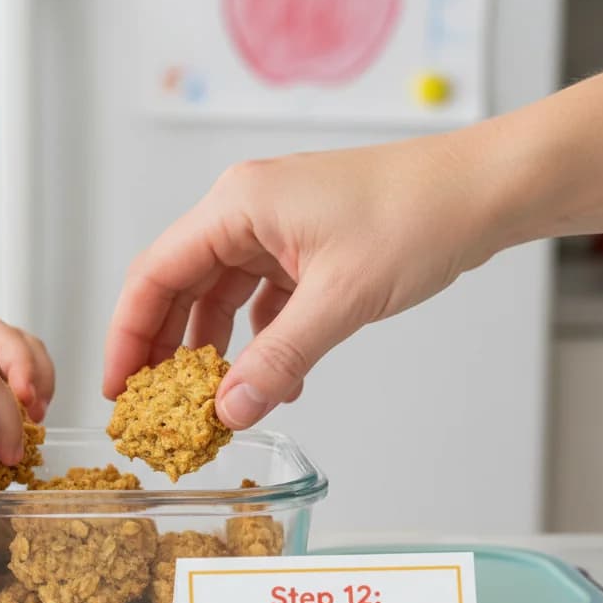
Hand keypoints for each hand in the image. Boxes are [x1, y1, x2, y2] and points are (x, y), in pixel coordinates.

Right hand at [103, 133, 499, 429]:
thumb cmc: (419, 215)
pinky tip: (276, 379)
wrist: (485, 191)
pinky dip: (260, 341)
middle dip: (165, 348)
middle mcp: (245, 212)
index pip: (154, 274)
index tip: (117, 386)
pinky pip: (262, 302)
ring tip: (210, 402)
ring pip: (219, 297)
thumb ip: (278, 358)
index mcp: (236, 206)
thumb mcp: (339, 298)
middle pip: (180, 286)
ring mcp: (274, 230)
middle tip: (153, 404)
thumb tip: (228, 411)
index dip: (127, 334)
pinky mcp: (303, 249)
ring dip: (214, 350)